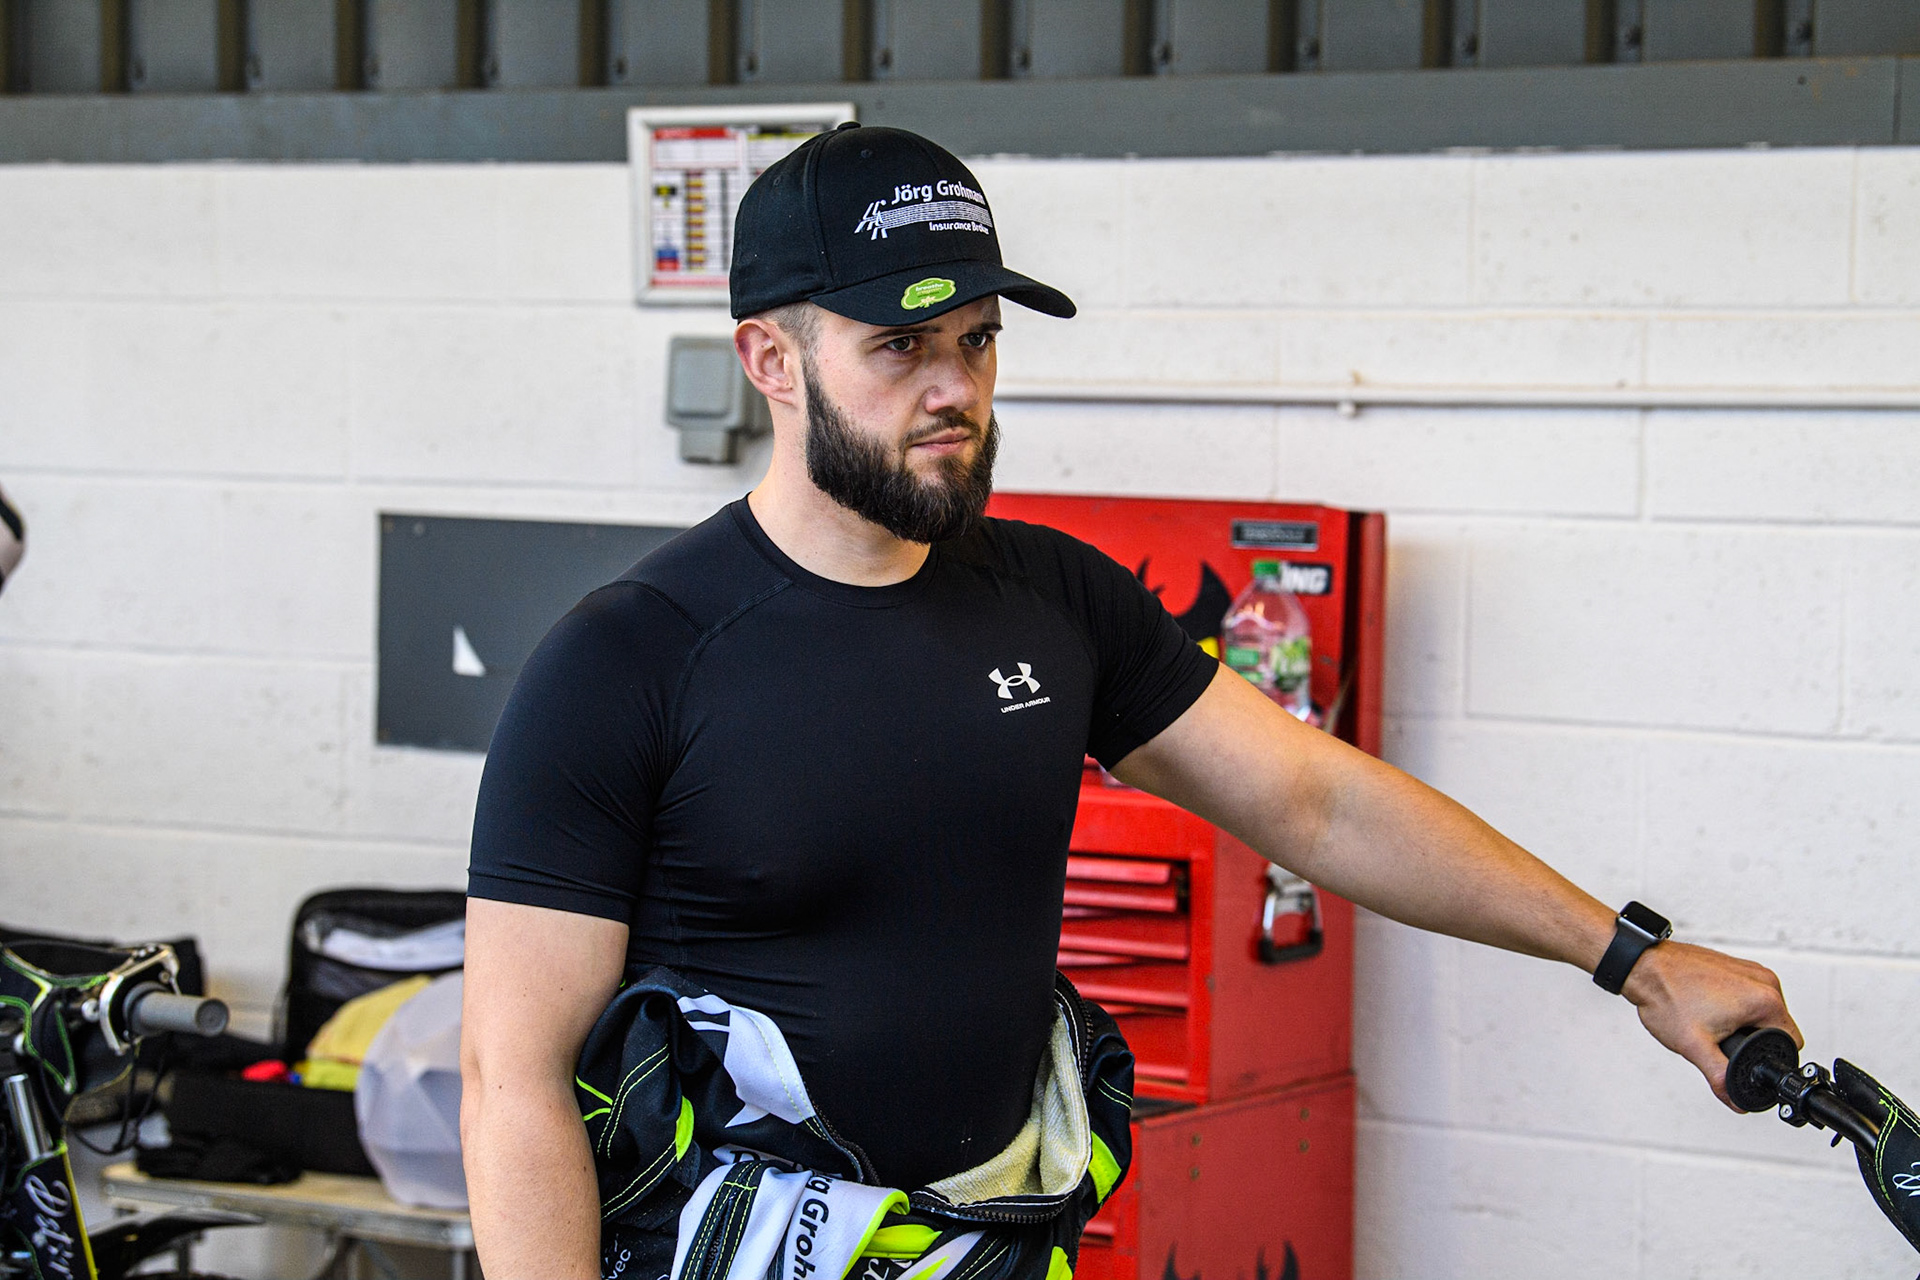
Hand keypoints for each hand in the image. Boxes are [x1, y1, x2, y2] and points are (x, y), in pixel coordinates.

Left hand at [1622, 940, 1800, 1109]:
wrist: (1643, 965)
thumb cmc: (1667, 995)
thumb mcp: (1695, 1046)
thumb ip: (1720, 1077)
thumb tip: (1736, 1100)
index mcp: (1766, 1000)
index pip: (1791, 1043)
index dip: (1769, 1058)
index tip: (1744, 1057)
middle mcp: (1764, 981)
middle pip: (1776, 1027)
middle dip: (1752, 1040)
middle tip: (1719, 1039)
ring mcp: (1750, 970)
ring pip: (1760, 1011)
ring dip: (1742, 1023)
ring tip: (1709, 1022)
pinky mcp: (1737, 967)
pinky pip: (1747, 995)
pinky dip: (1733, 1006)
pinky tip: (1708, 1009)